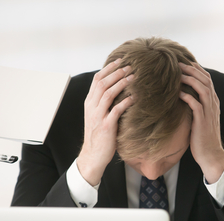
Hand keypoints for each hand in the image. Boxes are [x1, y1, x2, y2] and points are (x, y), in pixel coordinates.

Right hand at [76, 59, 133, 185]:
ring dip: (122, 83)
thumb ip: (103, 103)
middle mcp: (91, 107)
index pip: (96, 79)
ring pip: (108, 93)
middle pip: (102, 83)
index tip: (120, 60)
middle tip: (130, 66)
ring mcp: (98, 116)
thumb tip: (117, 89)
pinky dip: (125, 102)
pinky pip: (116, 110)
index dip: (109, 68)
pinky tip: (134, 97)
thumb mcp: (97, 116)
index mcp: (89, 102)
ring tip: (133, 77)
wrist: (92, 156)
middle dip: (117, 72)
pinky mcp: (106, 126)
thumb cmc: (99, 135)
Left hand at [179, 62, 223, 183]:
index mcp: (213, 102)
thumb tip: (183, 96)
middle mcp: (213, 104)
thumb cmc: (202, 137)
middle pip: (205, 80)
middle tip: (178, 63)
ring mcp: (209, 112)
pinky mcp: (202, 121)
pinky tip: (177, 92)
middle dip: (192, 69)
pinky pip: (196, 104)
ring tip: (177, 73)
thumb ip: (195, 106)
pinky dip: (187, 96)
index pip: (207, 79)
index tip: (184, 62)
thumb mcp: (200, 118)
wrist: (210, 154)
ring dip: (190, 79)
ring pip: (203, 88)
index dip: (196, 69)